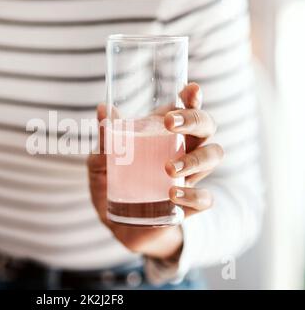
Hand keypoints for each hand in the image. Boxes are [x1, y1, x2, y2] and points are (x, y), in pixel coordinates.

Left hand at [87, 83, 223, 259]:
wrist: (117, 224)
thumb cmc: (111, 182)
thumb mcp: (101, 161)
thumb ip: (104, 140)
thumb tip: (103, 109)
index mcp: (163, 134)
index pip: (186, 109)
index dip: (193, 97)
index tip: (191, 89)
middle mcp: (183, 149)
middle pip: (206, 126)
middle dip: (194, 120)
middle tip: (169, 124)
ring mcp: (190, 176)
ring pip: (213, 156)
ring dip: (195, 159)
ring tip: (169, 168)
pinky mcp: (190, 203)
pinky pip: (205, 198)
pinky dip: (193, 195)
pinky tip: (173, 195)